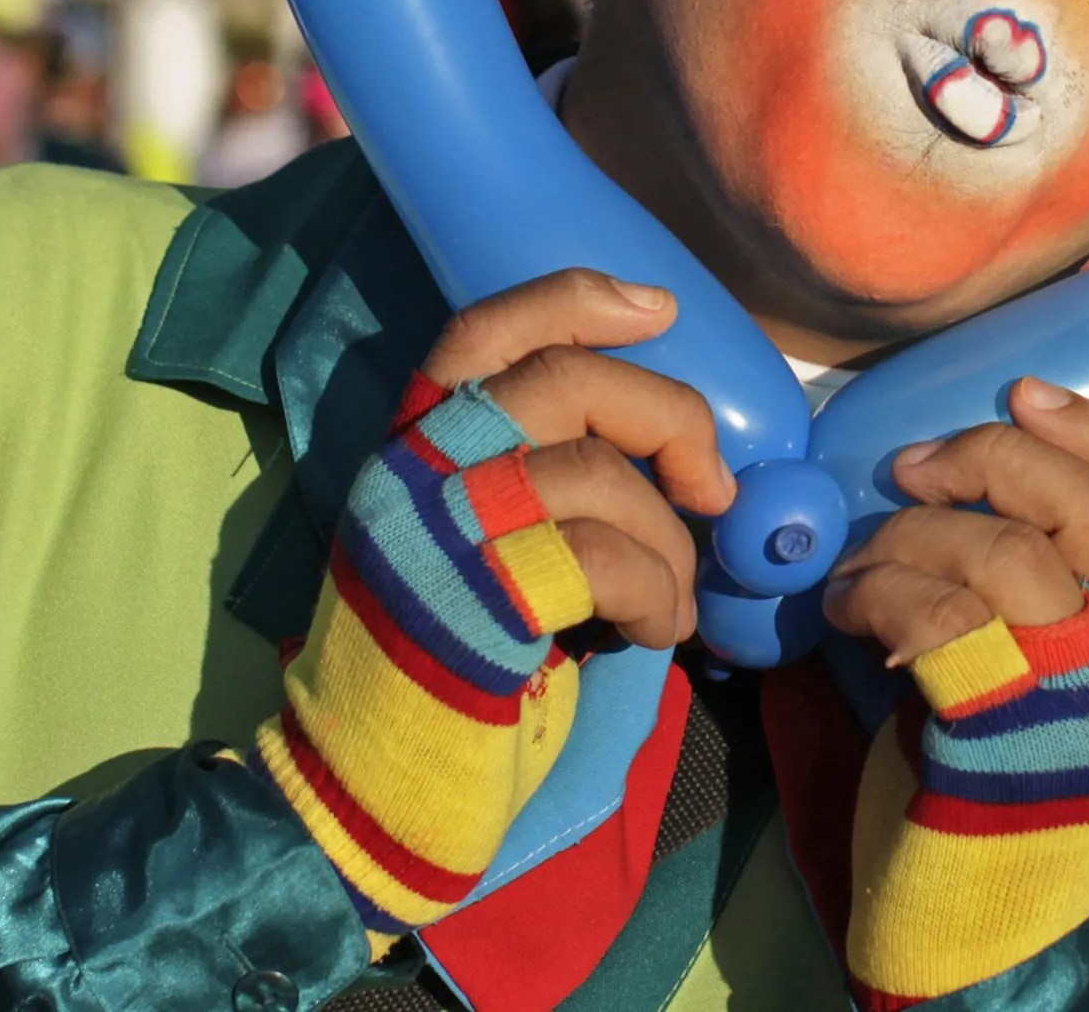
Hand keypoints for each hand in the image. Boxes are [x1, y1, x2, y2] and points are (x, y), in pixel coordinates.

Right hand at [418, 267, 734, 647]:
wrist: (377, 787)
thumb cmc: (458, 666)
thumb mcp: (485, 550)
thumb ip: (538, 485)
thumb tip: (678, 462)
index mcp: (413, 445)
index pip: (485, 330)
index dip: (575, 301)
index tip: (657, 309)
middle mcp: (412, 470)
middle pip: (560, 380)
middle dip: (666, 420)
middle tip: (711, 489)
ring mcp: (434, 530)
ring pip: (592, 472)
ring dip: (668, 541)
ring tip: (677, 598)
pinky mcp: (467, 602)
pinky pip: (601, 559)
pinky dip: (657, 594)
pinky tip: (658, 632)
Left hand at [824, 380, 1088, 1009]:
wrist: (971, 939)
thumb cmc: (979, 797)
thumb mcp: (1018, 679)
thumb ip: (1007, 592)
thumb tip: (924, 487)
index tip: (1024, 388)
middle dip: (997, 459)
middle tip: (915, 465)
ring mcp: (1077, 708)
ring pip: (1016, 558)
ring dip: (919, 535)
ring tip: (861, 562)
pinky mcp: (1006, 743)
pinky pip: (950, 620)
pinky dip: (886, 590)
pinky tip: (848, 609)